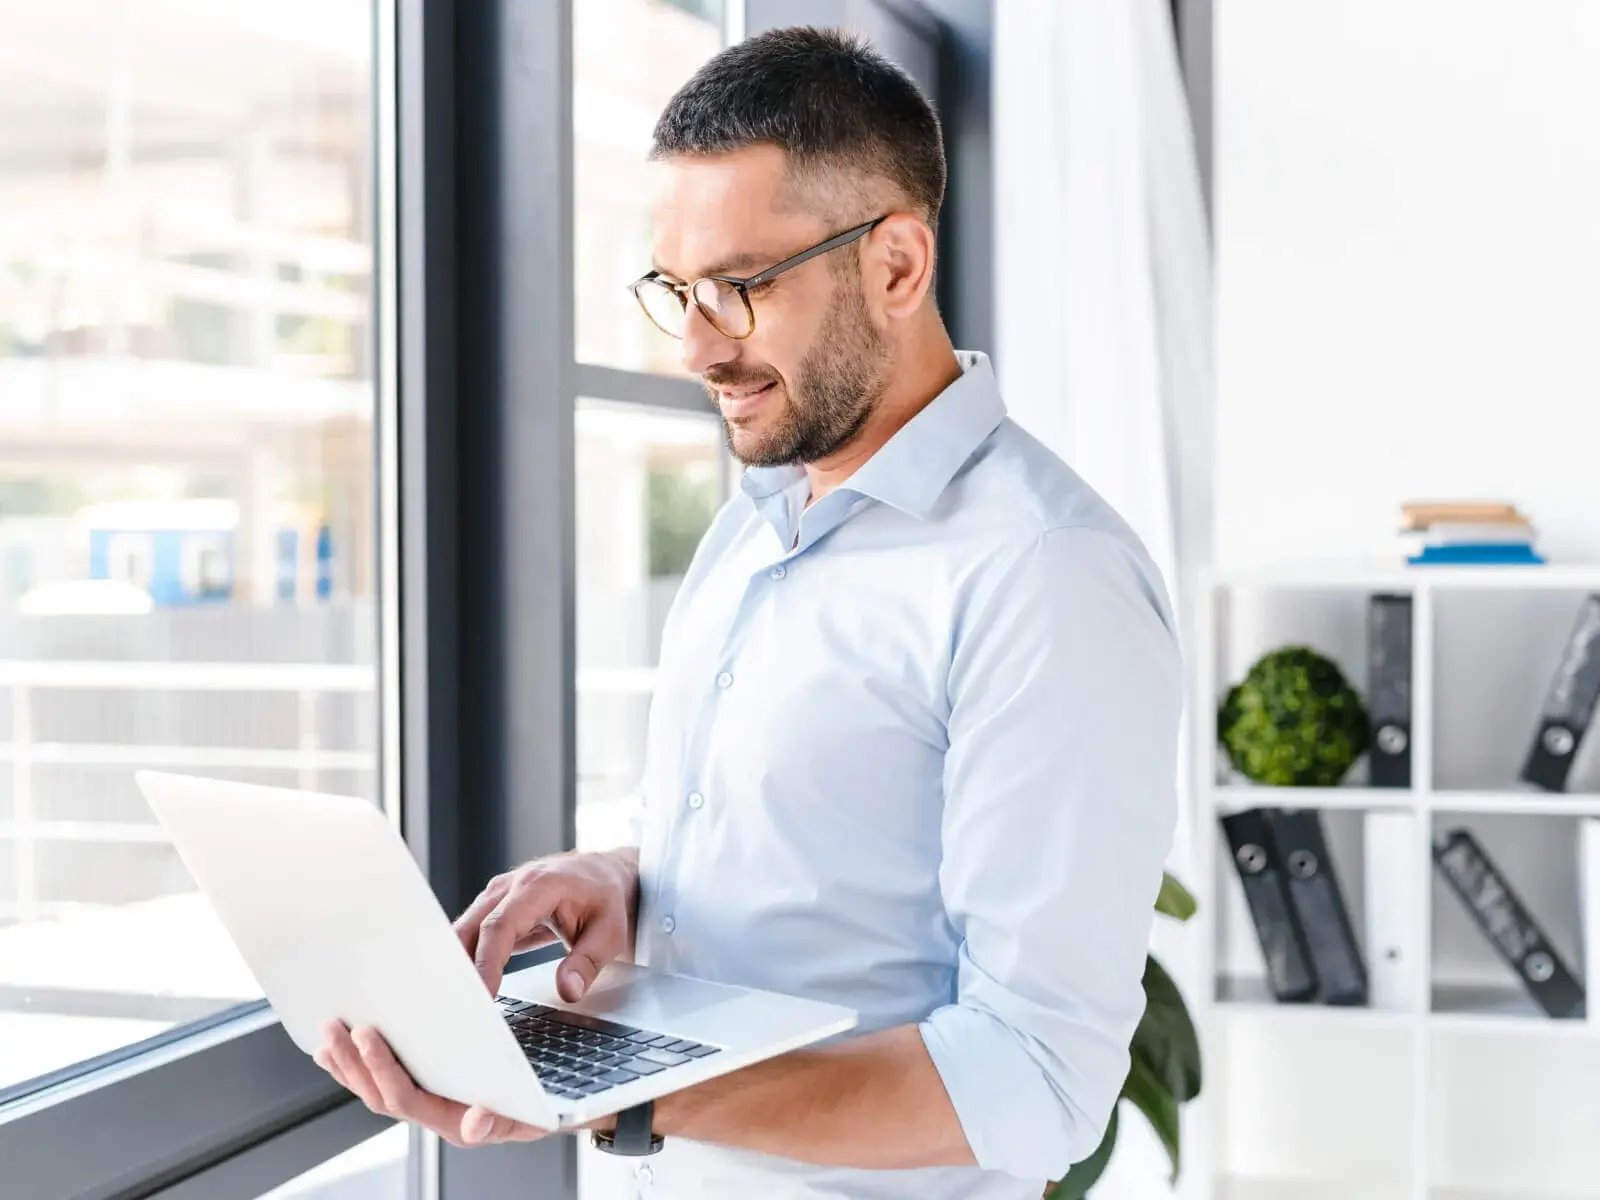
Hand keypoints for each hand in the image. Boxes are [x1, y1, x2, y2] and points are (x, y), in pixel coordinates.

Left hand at [313, 1019, 549, 1146]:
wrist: (545, 1110)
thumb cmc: (539, 1108)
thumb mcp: (532, 1115)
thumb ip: (502, 1121)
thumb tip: (475, 1119)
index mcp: (454, 1122)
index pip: (406, 1099)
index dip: (382, 1069)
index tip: (368, 1036)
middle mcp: (432, 1116)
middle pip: (378, 1095)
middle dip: (353, 1060)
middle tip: (336, 1025)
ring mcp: (422, 1104)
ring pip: (371, 1090)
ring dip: (346, 1062)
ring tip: (328, 1031)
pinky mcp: (420, 1089)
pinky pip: (377, 1082)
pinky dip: (353, 1064)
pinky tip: (337, 1048)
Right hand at [454, 848, 638, 1000]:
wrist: (605, 874)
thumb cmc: (607, 899)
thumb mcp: (610, 932)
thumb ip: (587, 963)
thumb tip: (568, 991)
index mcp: (539, 886)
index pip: (500, 926)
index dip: (487, 963)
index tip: (484, 995)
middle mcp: (511, 886)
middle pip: (471, 928)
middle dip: (461, 967)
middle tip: (462, 1008)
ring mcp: (498, 895)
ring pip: (464, 931)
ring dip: (460, 965)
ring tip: (461, 1004)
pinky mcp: (494, 907)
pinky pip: (471, 934)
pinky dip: (466, 960)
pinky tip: (467, 988)